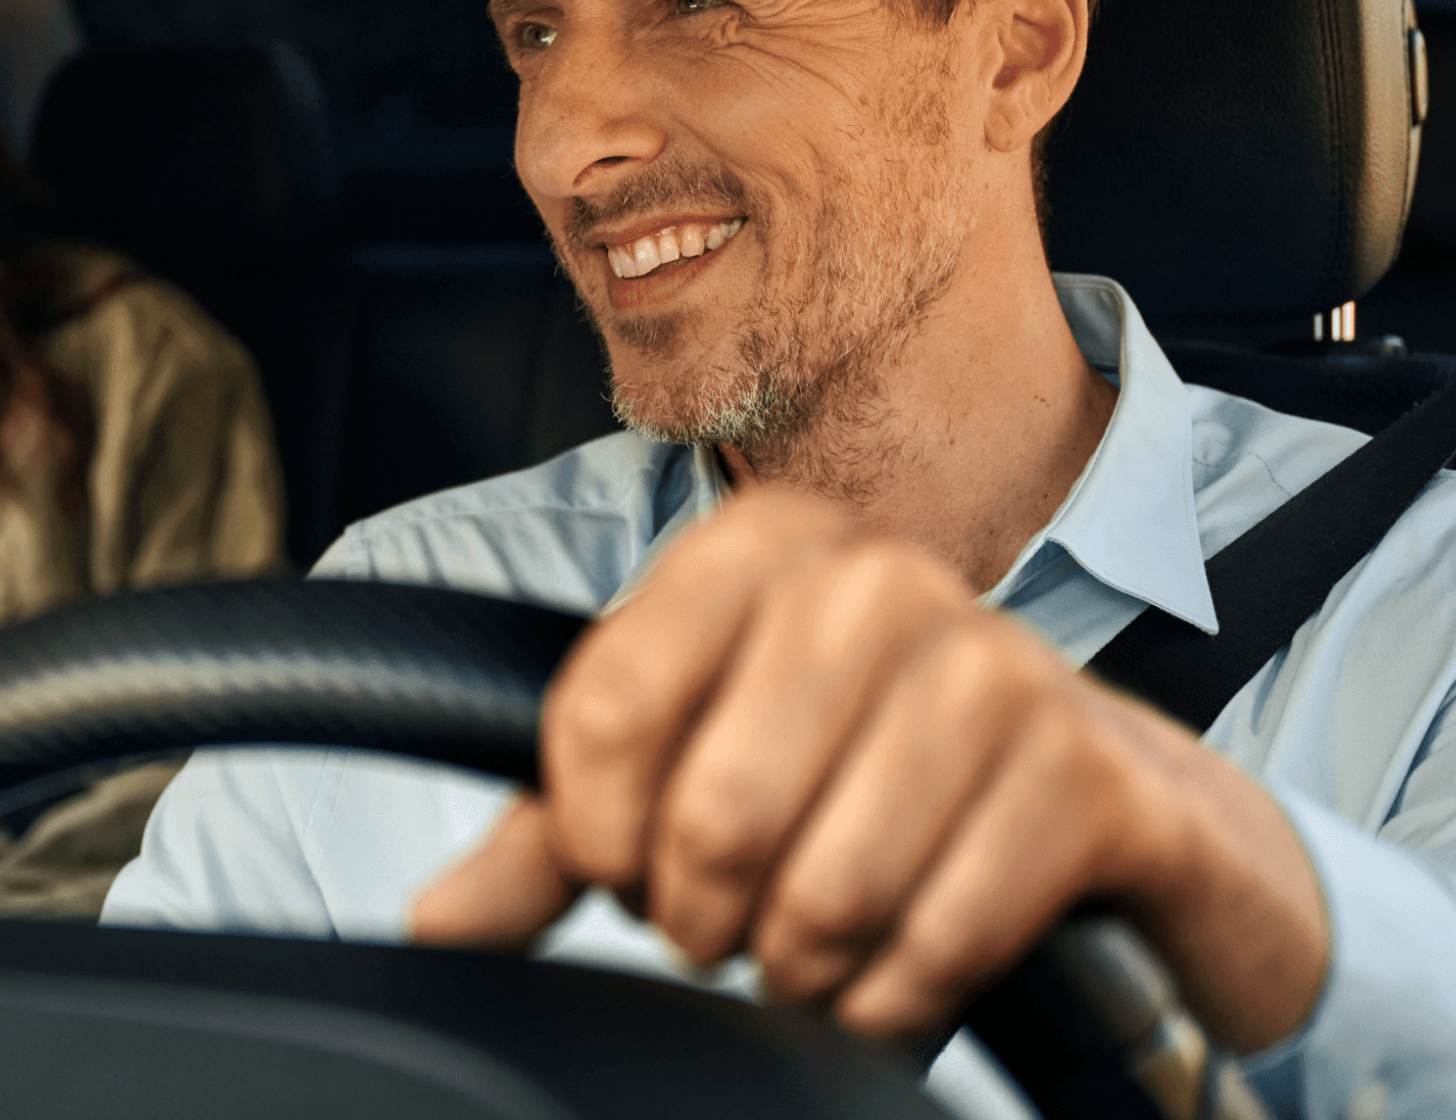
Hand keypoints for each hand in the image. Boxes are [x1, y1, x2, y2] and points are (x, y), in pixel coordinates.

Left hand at [408, 488, 1328, 1050]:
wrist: (1104, 809)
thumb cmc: (866, 778)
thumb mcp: (696, 778)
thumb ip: (554, 840)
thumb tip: (440, 922)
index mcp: (757, 548)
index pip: (604, 712)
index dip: (598, 836)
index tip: (632, 862)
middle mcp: (876, 579)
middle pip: (712, 815)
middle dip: (705, 915)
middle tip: (734, 917)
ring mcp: (996, 666)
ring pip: (823, 889)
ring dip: (801, 965)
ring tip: (813, 944)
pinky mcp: (1086, 775)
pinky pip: (935, 940)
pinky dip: (895, 995)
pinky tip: (895, 970)